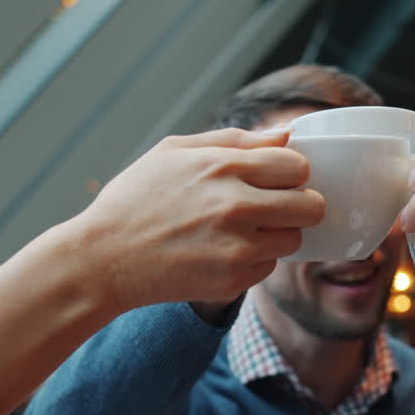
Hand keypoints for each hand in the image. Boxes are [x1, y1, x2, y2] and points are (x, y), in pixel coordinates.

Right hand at [71, 128, 324, 313]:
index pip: (298, 165)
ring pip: (294, 240)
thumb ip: (235, 141)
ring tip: (241, 231)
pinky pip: (268, 267)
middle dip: (300, 204)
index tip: (277, 179)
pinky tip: (222, 253)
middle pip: (311, 206)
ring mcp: (237, 247)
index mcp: (223, 167)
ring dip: (277, 235)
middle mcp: (236, 206)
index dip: (291, 172)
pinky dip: (254, 261)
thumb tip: (286, 134)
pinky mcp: (233, 280)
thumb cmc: (137, 199)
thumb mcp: (175, 151)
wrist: (103, 259)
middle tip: (275, 208)